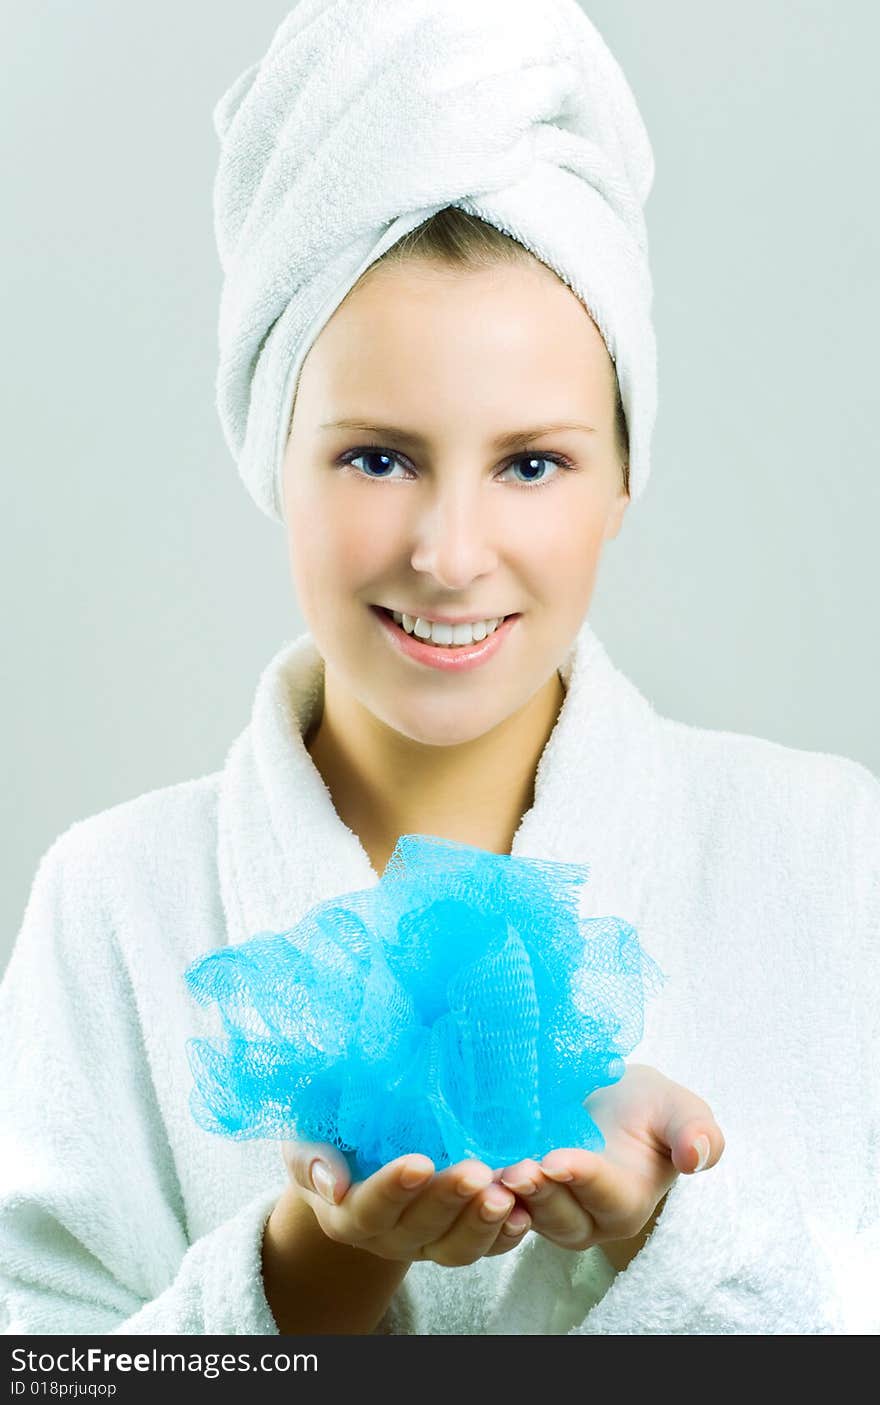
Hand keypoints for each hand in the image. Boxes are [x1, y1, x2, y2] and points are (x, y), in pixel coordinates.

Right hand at [280, 1140, 532, 1266]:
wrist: (355, 1158)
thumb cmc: (330, 1139)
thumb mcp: (307, 1141)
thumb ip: (310, 1159)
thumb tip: (331, 1184)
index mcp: (348, 1215)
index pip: (371, 1209)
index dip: (394, 1189)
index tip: (419, 1162)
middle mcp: (389, 1237)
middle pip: (422, 1229)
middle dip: (450, 1200)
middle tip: (475, 1171)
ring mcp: (427, 1243)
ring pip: (457, 1249)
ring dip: (483, 1224)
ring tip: (504, 1194)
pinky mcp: (458, 1238)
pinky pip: (487, 1248)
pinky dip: (508, 1234)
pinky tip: (524, 1212)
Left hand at [494, 1063, 724, 1264]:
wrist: (607, 1100)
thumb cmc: (647, 1107)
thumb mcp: (678, 1109)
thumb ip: (696, 1132)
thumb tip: (697, 1157)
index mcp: (627, 1200)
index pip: (606, 1194)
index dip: (582, 1178)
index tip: (556, 1159)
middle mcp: (586, 1217)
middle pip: (561, 1214)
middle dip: (538, 1194)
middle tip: (516, 1169)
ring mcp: (547, 1211)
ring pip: (526, 1215)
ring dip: (506, 1198)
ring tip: (488, 1173)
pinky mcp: (516, 1198)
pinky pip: (499, 1205)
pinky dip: (481, 1195)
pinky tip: (464, 1175)